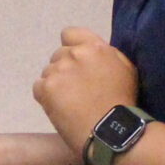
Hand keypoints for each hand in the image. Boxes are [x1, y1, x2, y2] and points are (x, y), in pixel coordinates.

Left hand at [32, 28, 139, 156]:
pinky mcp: (46, 89)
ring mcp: (59, 71)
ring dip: (56, 84)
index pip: (69, 33)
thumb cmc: (122, 102)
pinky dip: (45, 97)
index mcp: (95, 47)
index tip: (76, 63)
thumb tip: (92, 51)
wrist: (110, 130)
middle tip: (77, 90)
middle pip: (58, 55)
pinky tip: (60, 108)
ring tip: (70, 103)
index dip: (71, 46)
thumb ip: (107, 55)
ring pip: (48, 72)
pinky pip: (38, 87)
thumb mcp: (126, 69)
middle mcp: (74, 54)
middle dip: (65, 69)